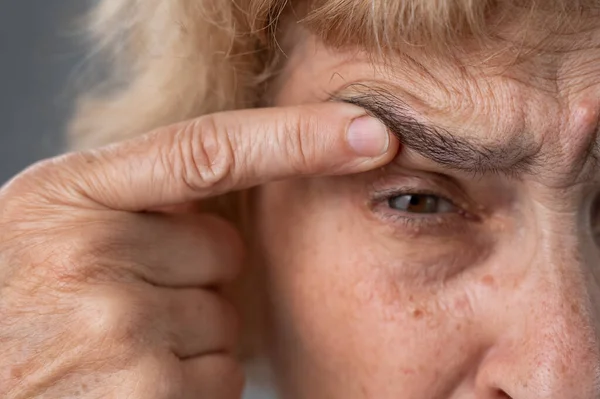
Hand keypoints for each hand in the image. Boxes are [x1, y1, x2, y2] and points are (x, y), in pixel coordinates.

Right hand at [0, 103, 394, 397]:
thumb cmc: (18, 302)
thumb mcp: (53, 226)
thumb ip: (137, 201)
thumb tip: (232, 213)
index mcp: (70, 194)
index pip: (207, 150)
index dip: (296, 136)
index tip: (369, 132)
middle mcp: (90, 252)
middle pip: (225, 251)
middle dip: (193, 277)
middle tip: (124, 301)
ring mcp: (116, 327)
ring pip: (226, 319)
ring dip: (188, 335)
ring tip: (114, 348)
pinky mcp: (142, 393)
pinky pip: (220, 375)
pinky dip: (189, 382)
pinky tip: (127, 385)